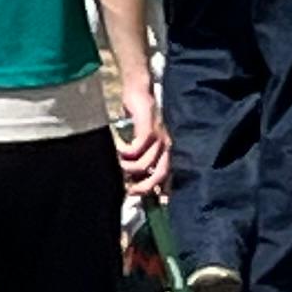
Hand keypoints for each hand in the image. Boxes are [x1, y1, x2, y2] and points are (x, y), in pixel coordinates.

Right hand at [113, 84, 171, 200]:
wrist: (140, 89)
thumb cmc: (140, 113)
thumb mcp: (145, 136)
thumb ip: (145, 153)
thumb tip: (136, 173)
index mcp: (170, 148)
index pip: (173, 174)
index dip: (167, 190)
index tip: (158, 202)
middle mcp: (169, 145)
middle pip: (161, 174)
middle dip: (145, 186)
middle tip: (130, 190)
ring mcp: (160, 137)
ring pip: (145, 164)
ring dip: (128, 167)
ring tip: (118, 162)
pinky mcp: (148, 129)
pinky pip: (136, 149)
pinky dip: (125, 152)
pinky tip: (119, 148)